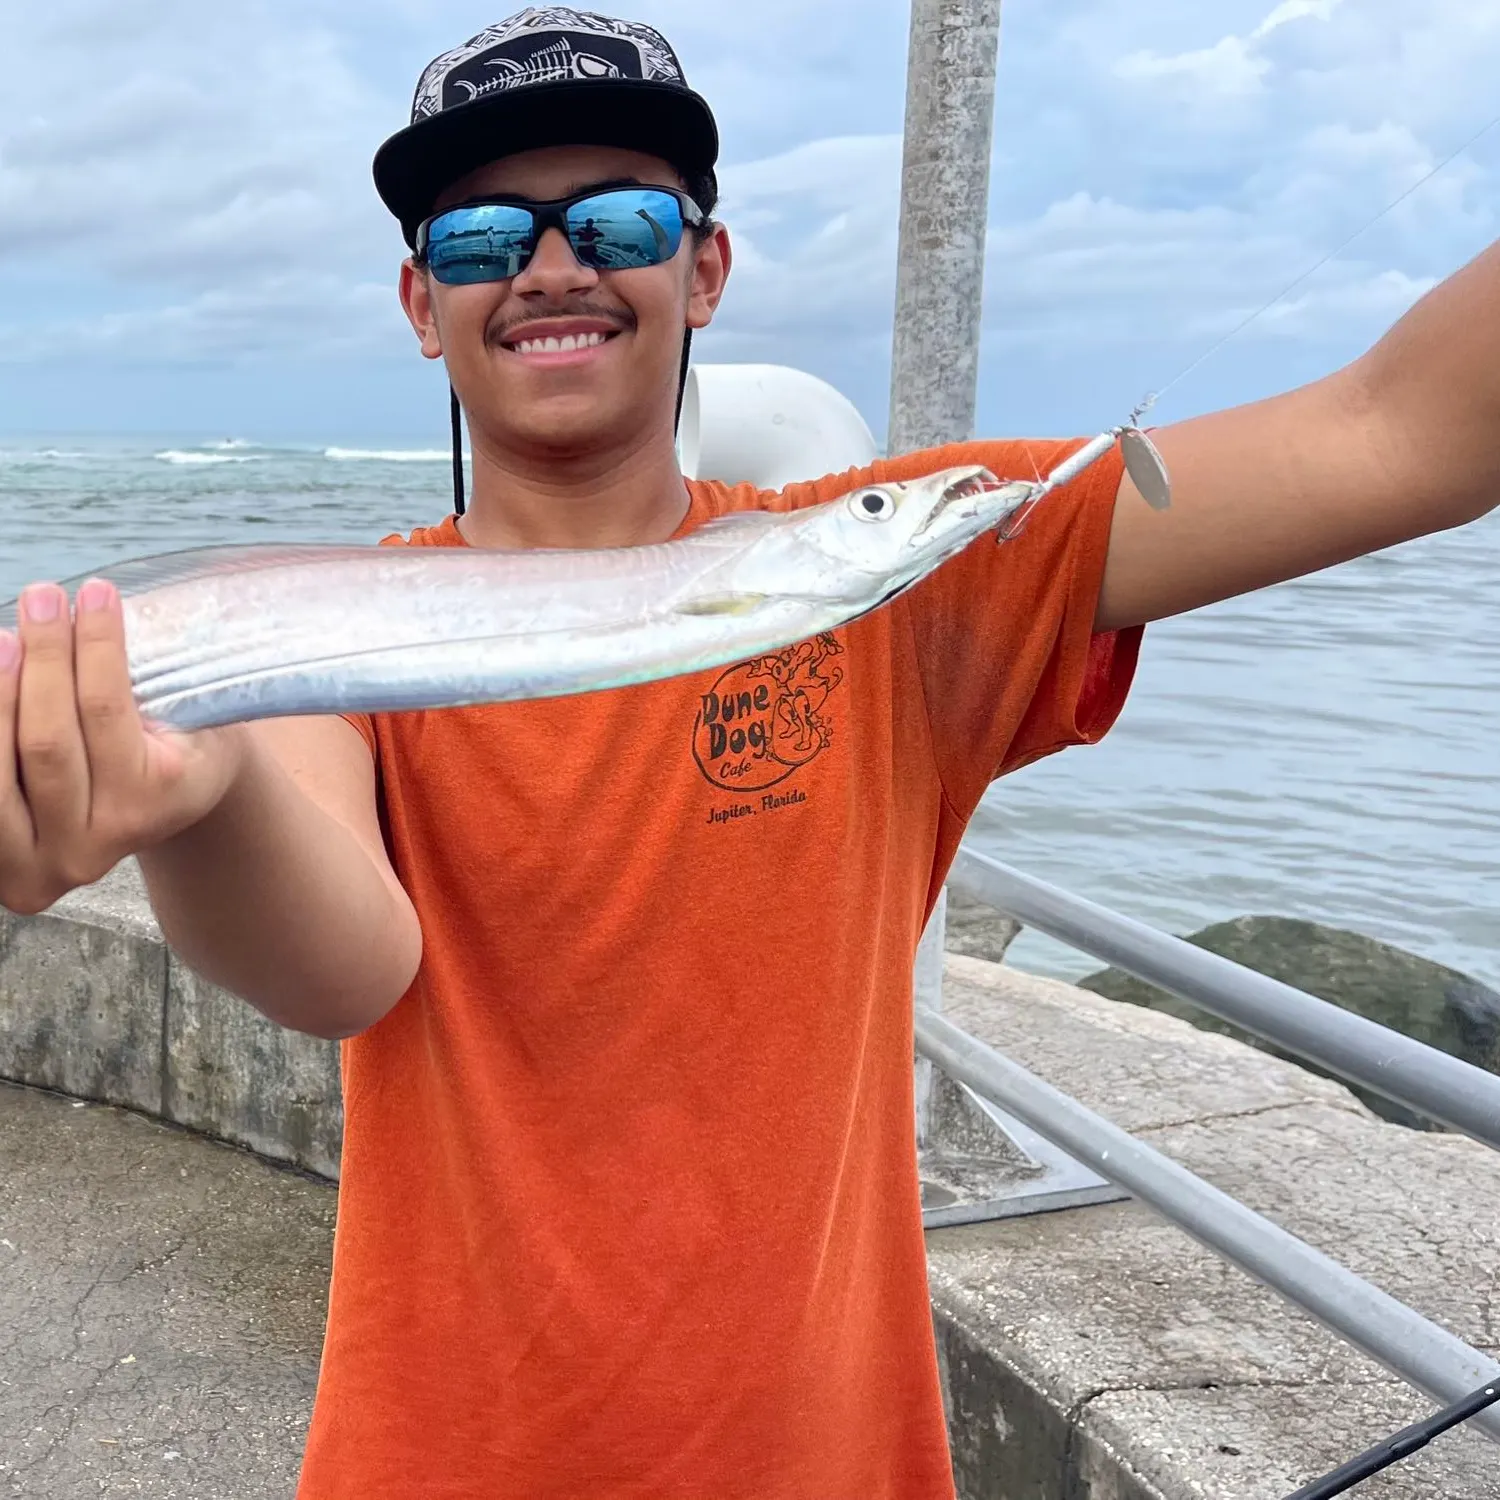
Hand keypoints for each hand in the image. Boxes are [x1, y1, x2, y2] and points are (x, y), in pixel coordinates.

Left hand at [0, 578, 248, 915]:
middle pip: (46, 742)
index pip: (106, 710)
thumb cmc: (177, 745)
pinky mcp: (7, 873)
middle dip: (40, 660)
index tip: (92, 591)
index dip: (94, 644)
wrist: (169, 812)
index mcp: (152, 806)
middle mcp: (96, 849)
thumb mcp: (189, 716)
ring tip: (5, 638)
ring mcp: (44, 868)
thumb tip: (89, 606)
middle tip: (41, 598)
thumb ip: (145, 683)